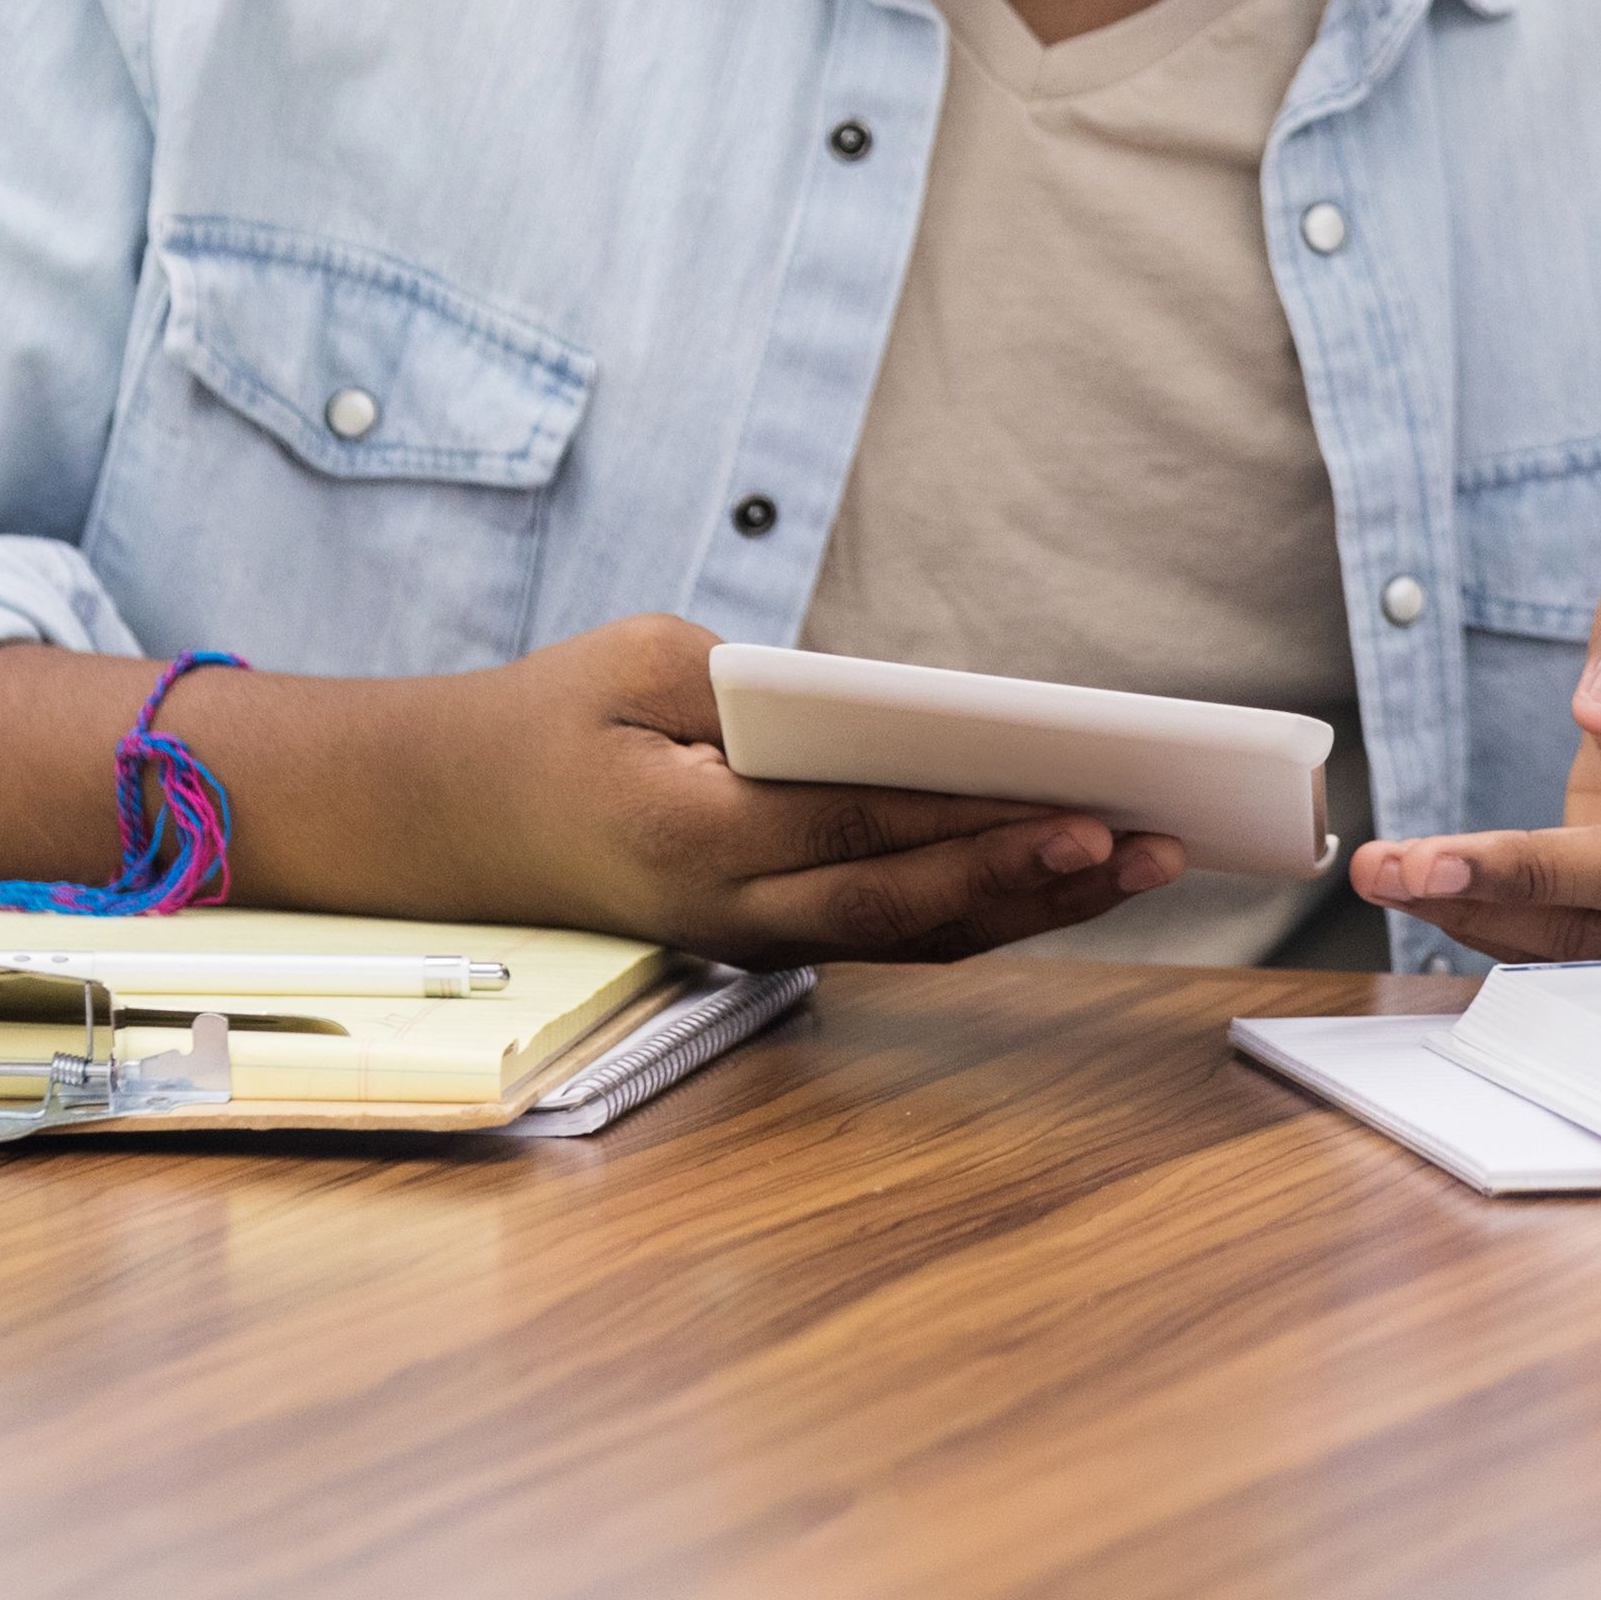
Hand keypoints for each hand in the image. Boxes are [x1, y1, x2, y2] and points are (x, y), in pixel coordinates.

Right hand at [418, 620, 1200, 962]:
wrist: (453, 820)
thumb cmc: (554, 718)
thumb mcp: (640, 661)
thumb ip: (762, 689)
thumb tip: (892, 716)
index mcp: (689, 836)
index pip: (859, 830)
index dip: (973, 827)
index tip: (1078, 806)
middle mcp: (728, 910)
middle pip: (905, 906)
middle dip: (1035, 879)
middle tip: (1147, 845)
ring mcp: (750, 938)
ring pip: (913, 936)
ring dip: (1033, 906)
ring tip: (1146, 862)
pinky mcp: (770, 936)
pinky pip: (892, 934)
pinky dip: (985, 913)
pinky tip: (1070, 880)